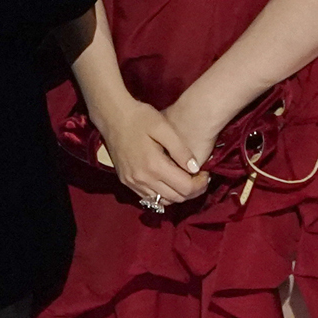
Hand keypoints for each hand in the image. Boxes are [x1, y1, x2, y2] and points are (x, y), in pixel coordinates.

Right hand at [89, 93, 207, 208]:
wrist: (112, 116)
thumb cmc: (140, 117)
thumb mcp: (164, 128)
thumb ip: (181, 150)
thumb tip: (196, 168)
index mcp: (154, 165)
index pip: (186, 188)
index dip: (201, 184)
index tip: (205, 173)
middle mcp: (142, 178)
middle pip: (176, 198)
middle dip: (193, 191)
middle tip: (199, 177)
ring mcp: (132, 182)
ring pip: (163, 201)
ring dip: (178, 194)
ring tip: (185, 179)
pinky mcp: (126, 181)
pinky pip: (149, 197)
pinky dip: (163, 194)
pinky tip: (168, 181)